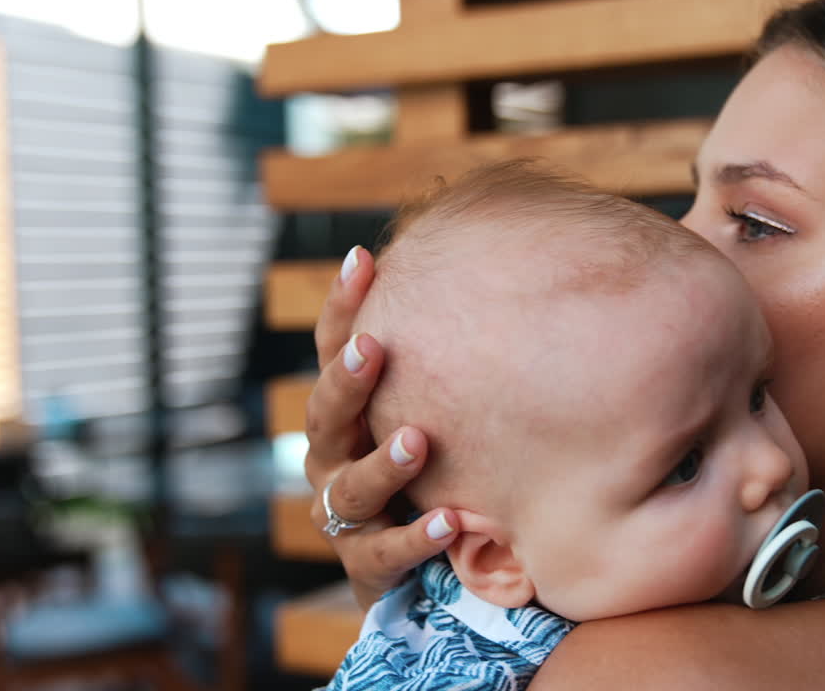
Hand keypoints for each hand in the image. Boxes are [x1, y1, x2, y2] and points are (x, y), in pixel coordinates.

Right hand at [303, 246, 459, 608]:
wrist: (415, 567)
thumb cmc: (426, 469)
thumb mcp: (426, 410)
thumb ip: (443, 361)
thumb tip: (499, 272)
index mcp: (341, 415)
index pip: (331, 352)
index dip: (342, 308)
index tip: (362, 259)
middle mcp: (332, 459)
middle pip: (325, 417)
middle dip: (347, 384)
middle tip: (373, 349)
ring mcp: (344, 516)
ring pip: (351, 488)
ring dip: (384, 464)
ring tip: (418, 441)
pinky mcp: (366, 566)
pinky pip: (385, 553)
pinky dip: (415, 537)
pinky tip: (451, 520)